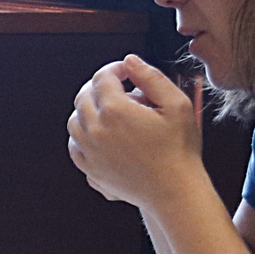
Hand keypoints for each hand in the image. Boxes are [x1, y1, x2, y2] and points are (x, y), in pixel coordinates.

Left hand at [67, 55, 207, 209]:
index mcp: (115, 111)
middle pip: (84, 96)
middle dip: (100, 86)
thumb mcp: (177, 105)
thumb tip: (130, 61)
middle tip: (118, 87)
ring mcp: (89, 152)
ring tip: (110, 109)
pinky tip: (100, 134)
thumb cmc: (179, 149)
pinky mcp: (90, 170)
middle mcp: (96, 130)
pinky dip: (82, 135)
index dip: (115, 69)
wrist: (174, 191)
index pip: (102, 77)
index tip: (127, 72)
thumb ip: (152, 77)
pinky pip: (75, 146)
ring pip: (75, 120)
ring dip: (89, 109)